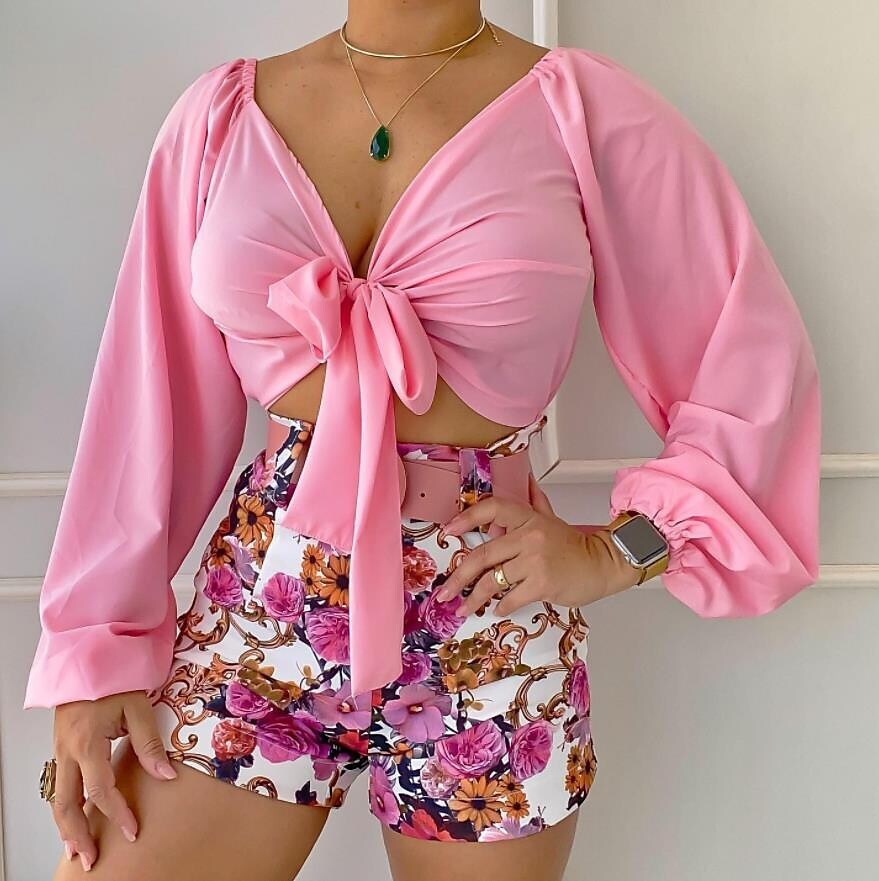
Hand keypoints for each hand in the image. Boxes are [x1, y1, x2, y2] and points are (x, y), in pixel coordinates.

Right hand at [51, 689, 177, 870]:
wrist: (89, 655)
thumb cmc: (114, 676)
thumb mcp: (137, 706)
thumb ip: (150, 743)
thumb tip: (166, 775)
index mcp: (87, 742)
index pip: (100, 790)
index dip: (117, 813)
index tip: (132, 832)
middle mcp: (67, 750)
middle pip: (66, 804)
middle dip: (77, 835)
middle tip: (90, 859)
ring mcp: (60, 749)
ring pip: (56, 797)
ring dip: (66, 825)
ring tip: (78, 848)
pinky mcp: (61, 745)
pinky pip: (58, 783)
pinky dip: (64, 806)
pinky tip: (74, 817)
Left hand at [436, 472, 643, 616]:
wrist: (602, 564)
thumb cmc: (574, 545)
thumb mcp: (552, 518)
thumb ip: (535, 501)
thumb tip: (526, 479)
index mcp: (528, 518)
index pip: (493, 509)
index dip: (467, 518)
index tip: (448, 531)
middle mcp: (529, 536)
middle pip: (484, 554)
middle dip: (458, 576)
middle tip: (444, 591)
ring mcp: (535, 561)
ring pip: (493, 580)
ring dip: (473, 598)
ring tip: (462, 608)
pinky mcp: (542, 584)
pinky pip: (511, 597)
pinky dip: (500, 606)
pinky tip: (495, 610)